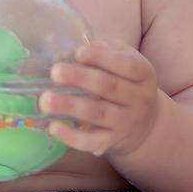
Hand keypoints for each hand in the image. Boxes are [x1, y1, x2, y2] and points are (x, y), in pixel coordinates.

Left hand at [39, 41, 161, 156]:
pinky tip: (53, 127)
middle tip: (55, 72)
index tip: (78, 53)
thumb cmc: (126, 82)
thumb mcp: (124, 60)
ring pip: (98, 113)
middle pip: (109, 87)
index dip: (103, 58)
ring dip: (71, 106)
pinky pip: (92, 141)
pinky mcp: (113, 141)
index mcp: (143, 74)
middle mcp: (139, 98)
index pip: (127, 65)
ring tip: (45, 100)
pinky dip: (72, 137)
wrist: (147, 124)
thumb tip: (67, 50)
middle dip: (80, 79)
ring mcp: (126, 122)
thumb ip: (102, 51)